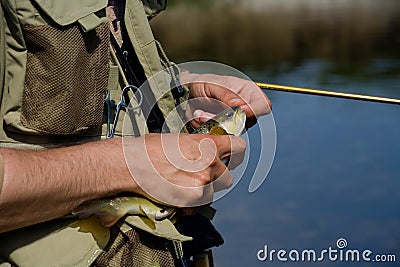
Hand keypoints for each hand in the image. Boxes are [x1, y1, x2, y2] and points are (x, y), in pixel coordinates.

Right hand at [123, 133, 245, 206]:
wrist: (131, 165)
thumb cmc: (150, 149)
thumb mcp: (181, 139)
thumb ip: (201, 146)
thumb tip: (211, 150)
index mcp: (207, 144)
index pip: (238, 147)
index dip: (234, 151)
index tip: (229, 154)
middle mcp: (209, 164)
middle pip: (228, 173)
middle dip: (216, 173)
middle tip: (200, 171)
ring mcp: (203, 183)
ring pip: (216, 189)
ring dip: (206, 187)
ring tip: (186, 182)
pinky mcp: (194, 200)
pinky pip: (203, 203)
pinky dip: (194, 201)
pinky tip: (180, 192)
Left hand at [181, 73, 271, 127]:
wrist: (187, 92)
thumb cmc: (204, 83)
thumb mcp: (213, 84)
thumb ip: (226, 94)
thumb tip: (239, 105)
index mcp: (249, 92)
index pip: (264, 106)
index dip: (253, 111)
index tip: (237, 110)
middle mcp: (246, 108)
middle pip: (247, 122)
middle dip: (225, 119)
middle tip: (203, 114)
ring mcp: (236, 121)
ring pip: (231, 131)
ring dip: (212, 123)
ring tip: (197, 113)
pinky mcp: (224, 131)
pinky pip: (219, 135)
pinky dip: (206, 127)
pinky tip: (197, 117)